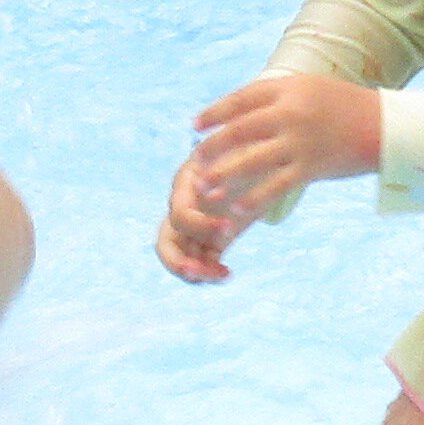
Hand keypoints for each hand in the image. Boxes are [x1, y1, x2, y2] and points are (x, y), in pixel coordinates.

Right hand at [155, 149, 249, 284]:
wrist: (258, 156)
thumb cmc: (248, 150)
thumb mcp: (241, 151)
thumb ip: (230, 166)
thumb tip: (216, 194)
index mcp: (186, 185)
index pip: (180, 213)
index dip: (200, 224)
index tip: (229, 226)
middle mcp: (184, 209)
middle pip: (165, 244)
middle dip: (176, 261)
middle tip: (197, 270)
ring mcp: (195, 228)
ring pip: (182, 259)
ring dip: (196, 272)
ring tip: (221, 275)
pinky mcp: (209, 242)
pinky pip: (202, 263)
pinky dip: (210, 273)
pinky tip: (228, 274)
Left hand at [188, 71, 380, 222]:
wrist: (386, 127)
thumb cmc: (347, 106)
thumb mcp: (311, 89)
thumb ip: (280, 97)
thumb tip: (243, 110)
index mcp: (289, 88)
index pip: (241, 99)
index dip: (215, 112)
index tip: (194, 125)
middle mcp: (291, 113)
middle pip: (240, 130)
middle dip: (213, 146)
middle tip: (194, 160)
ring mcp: (300, 142)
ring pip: (252, 161)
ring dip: (224, 177)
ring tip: (204, 190)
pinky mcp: (311, 167)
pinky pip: (275, 186)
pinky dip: (254, 199)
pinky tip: (237, 211)